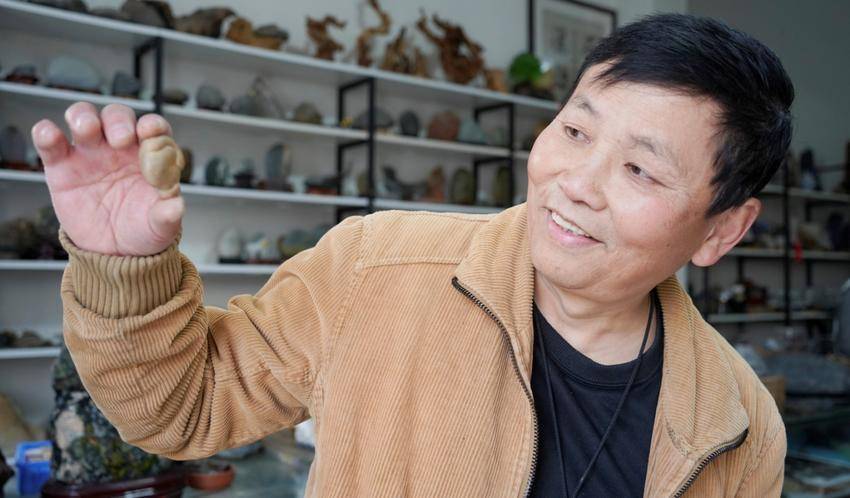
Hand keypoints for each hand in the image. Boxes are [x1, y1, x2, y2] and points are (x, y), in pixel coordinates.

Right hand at [31, 102, 184, 255]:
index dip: (153, 125)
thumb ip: (167, 215)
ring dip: (84, 116)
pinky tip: (50, 135)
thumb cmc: (142, 229)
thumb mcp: (160, 227)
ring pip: (84, 117)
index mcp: (149, 155)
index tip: (150, 131)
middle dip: (119, 121)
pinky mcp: (61, 166)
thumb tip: (176, 207)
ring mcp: (89, 153)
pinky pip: (50, 142)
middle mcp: (119, 147)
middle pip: (118, 116)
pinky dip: (46, 133)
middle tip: (121, 139)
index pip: (153, 128)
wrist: (112, 251)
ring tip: (87, 129)